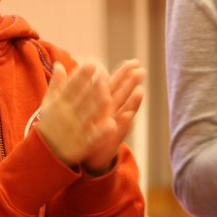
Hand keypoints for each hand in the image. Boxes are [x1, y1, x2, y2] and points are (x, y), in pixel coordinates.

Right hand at [37, 61, 114, 165]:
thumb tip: (59, 64)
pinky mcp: (81, 146)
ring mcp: (74, 131)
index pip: (71, 87)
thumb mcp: (49, 104)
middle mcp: (66, 116)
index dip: (81, 76)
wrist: (44, 154)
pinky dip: (101, 132)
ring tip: (110, 96)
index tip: (92, 63)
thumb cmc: (49, 125)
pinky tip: (112, 124)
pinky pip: (92, 138)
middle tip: (105, 74)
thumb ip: (56, 85)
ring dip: (98, 106)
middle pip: (81, 99)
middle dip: (92, 87)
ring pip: (87, 117)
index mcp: (58, 104)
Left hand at [83, 60, 145, 174]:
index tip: (134, 62)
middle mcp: (110, 112)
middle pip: (123, 95)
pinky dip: (123, 124)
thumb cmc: (84, 128)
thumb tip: (74, 68)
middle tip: (142, 71)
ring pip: (124, 111)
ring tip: (140, 91)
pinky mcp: (109, 139)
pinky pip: (118, 131)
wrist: (83, 154)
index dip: (124, 73)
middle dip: (132, 83)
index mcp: (102, 103)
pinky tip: (129, 116)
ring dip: (132, 102)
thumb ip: (79, 88)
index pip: (115, 85)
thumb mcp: (80, 106)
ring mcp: (112, 125)